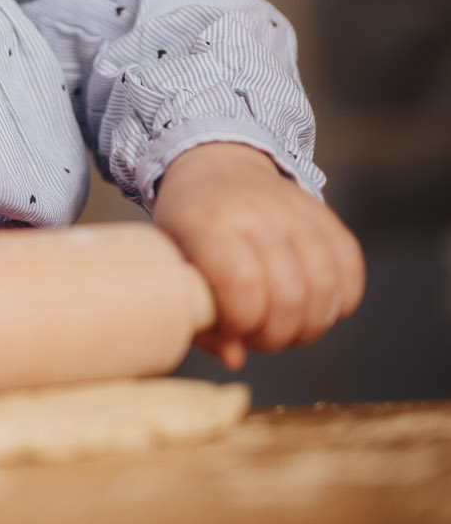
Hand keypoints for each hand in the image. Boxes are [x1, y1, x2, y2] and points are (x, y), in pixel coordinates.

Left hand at [152, 141, 364, 369]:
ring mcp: (295, 210)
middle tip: (257, 334)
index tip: (231, 327)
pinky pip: (351, 269)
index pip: (243, 285)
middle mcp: (255, 213)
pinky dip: (339, 301)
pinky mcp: (325, 214)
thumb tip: (235, 359)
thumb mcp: (172, 264)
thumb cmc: (187, 226)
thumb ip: (195, 315)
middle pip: (289, 297)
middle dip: (275, 336)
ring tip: (284, 325)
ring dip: (309, 325)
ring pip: (326, 288)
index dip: (243, 323)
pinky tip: (313, 305)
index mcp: (207, 224)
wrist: (216, 164)